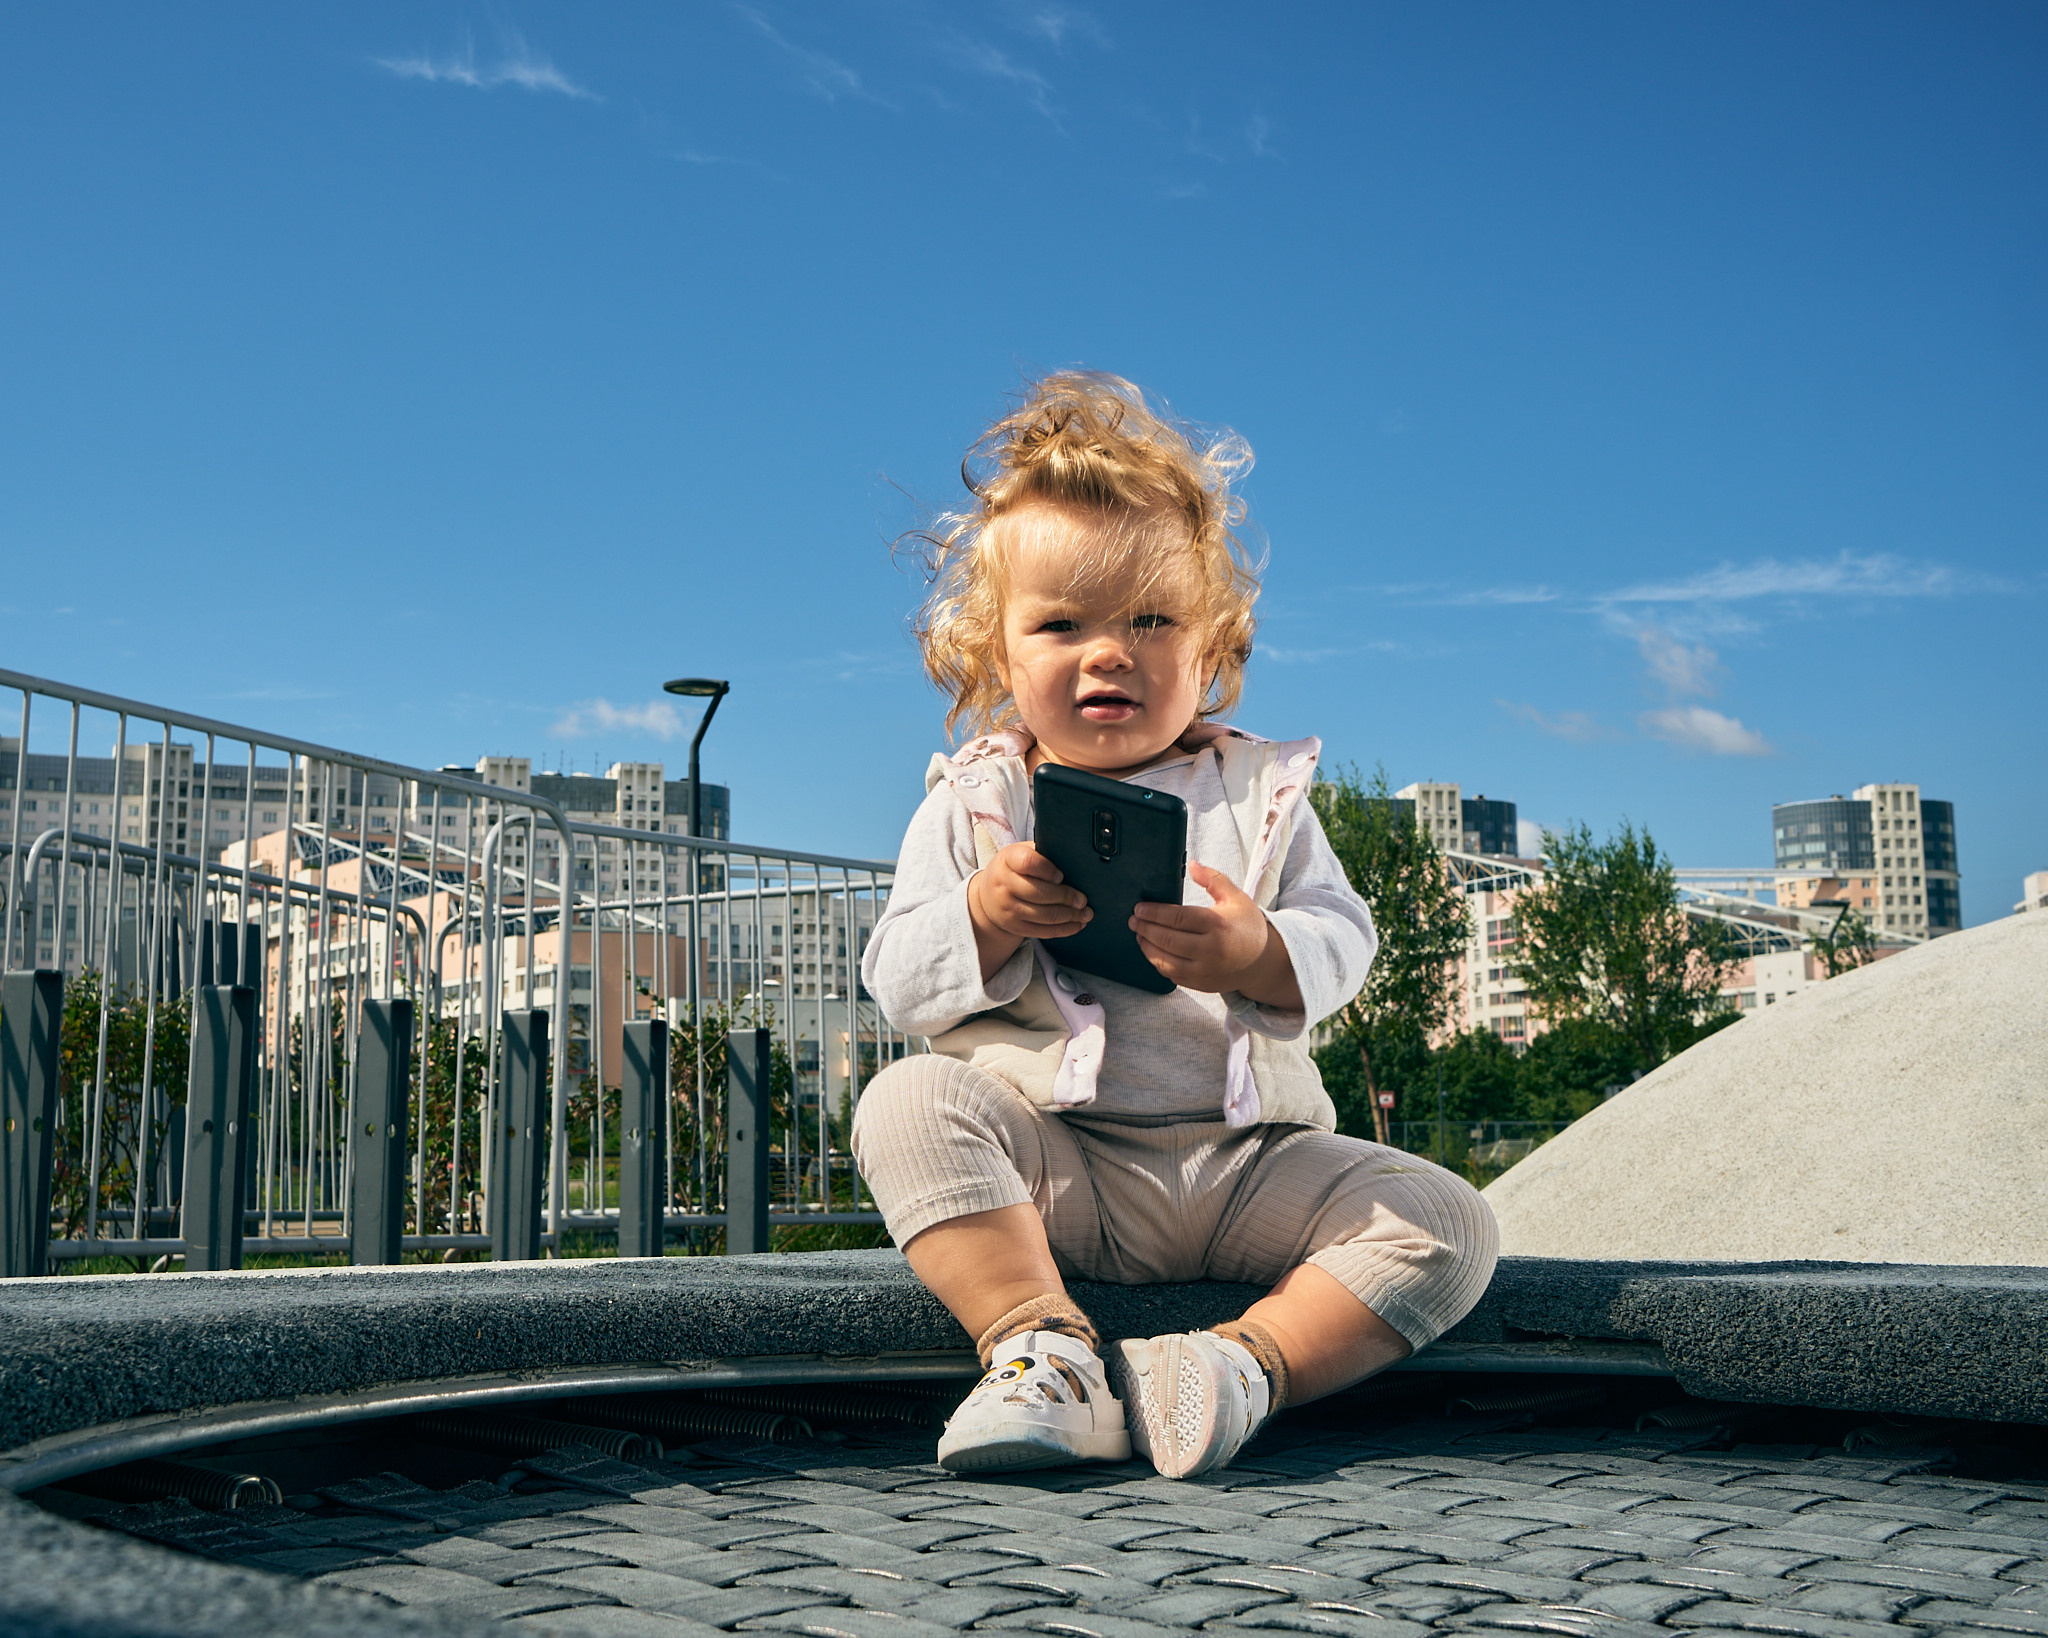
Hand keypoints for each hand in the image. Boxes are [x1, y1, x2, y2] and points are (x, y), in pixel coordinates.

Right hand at [968, 843, 1089, 980]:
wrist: (988, 895)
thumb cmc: (1014, 869)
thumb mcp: (1021, 853)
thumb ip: (1042, 853)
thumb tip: (1075, 859)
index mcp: (1008, 860)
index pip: (1029, 863)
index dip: (1048, 870)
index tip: (1061, 876)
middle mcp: (1004, 884)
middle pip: (1039, 893)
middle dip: (1066, 897)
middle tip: (1083, 900)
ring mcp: (1008, 908)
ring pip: (1044, 915)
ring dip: (1070, 916)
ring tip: (1085, 914)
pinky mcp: (1014, 926)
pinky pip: (1043, 931)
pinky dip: (1063, 929)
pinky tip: (1076, 925)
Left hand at [1132, 862, 1302, 1008]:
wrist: (1261, 962)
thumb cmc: (1247, 927)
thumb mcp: (1236, 898)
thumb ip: (1213, 879)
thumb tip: (1192, 864)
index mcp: (1218, 926)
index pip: (1178, 918)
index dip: (1155, 913)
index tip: (1140, 908)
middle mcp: (1211, 951)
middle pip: (1168, 939)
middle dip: (1146, 928)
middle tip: (1134, 919)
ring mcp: (1205, 970)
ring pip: (1165, 960)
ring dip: (1147, 946)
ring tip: (1139, 933)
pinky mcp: (1200, 984)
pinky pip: (1171, 975)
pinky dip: (1157, 962)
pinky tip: (1151, 950)